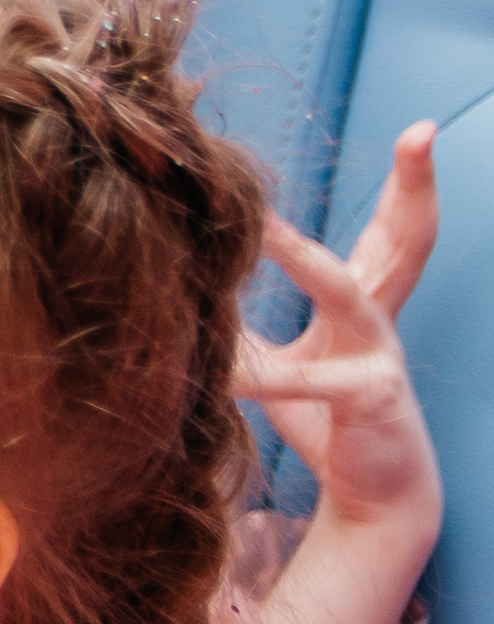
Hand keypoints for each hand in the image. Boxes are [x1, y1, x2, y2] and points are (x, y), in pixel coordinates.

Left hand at [234, 121, 440, 532]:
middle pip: (408, 240)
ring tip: (265, 232)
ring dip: (308, 262)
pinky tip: (224, 375)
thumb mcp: (284, 363)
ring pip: (349, 295)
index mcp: (367, 305)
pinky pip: (310, 384)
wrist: (373, 494)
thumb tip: (200, 290)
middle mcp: (382, 322)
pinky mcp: (370, 400)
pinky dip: (265, 379)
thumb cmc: (325, 421)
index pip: (389, 232)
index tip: (417, 129)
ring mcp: (382, 358)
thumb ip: (250, 326)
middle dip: (416, 185)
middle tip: (423, 130)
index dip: (404, 183)